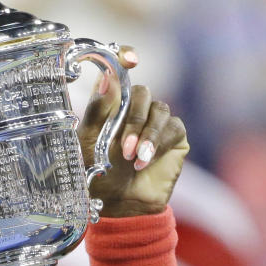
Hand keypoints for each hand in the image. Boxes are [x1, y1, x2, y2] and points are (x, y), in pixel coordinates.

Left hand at [78, 50, 188, 218]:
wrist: (120, 207)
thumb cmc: (99, 176)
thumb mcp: (90, 144)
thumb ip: (97, 111)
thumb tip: (105, 79)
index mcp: (112, 106)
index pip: (120, 72)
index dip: (124, 58)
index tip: (131, 59)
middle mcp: (136, 109)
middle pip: (142, 93)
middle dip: (133, 120)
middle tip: (123, 149)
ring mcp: (157, 121)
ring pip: (159, 110)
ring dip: (145, 135)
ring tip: (132, 159)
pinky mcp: (175, 137)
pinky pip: (172, 128)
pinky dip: (157, 144)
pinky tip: (144, 163)